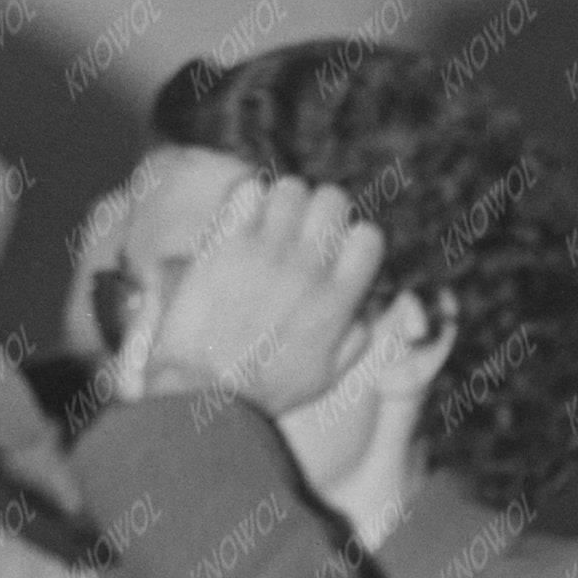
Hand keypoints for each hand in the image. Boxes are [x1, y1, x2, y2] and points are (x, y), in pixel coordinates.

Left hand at [129, 173, 392, 420]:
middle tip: (304, 230)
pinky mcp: (225, 241)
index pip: (369, 238)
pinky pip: (245, 190)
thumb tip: (362, 310)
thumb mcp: (327, 377)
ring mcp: (264, 251)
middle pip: (333, 200)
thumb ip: (354, 339)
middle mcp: (306, 269)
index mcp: (337, 302)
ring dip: (283, 201)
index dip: (355, 240)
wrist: (209, 389)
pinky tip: (241, 221)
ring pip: (290, 188)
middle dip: (322, 210)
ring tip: (270, 223)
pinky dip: (246, 198)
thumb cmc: (268, 390)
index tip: (339, 253)